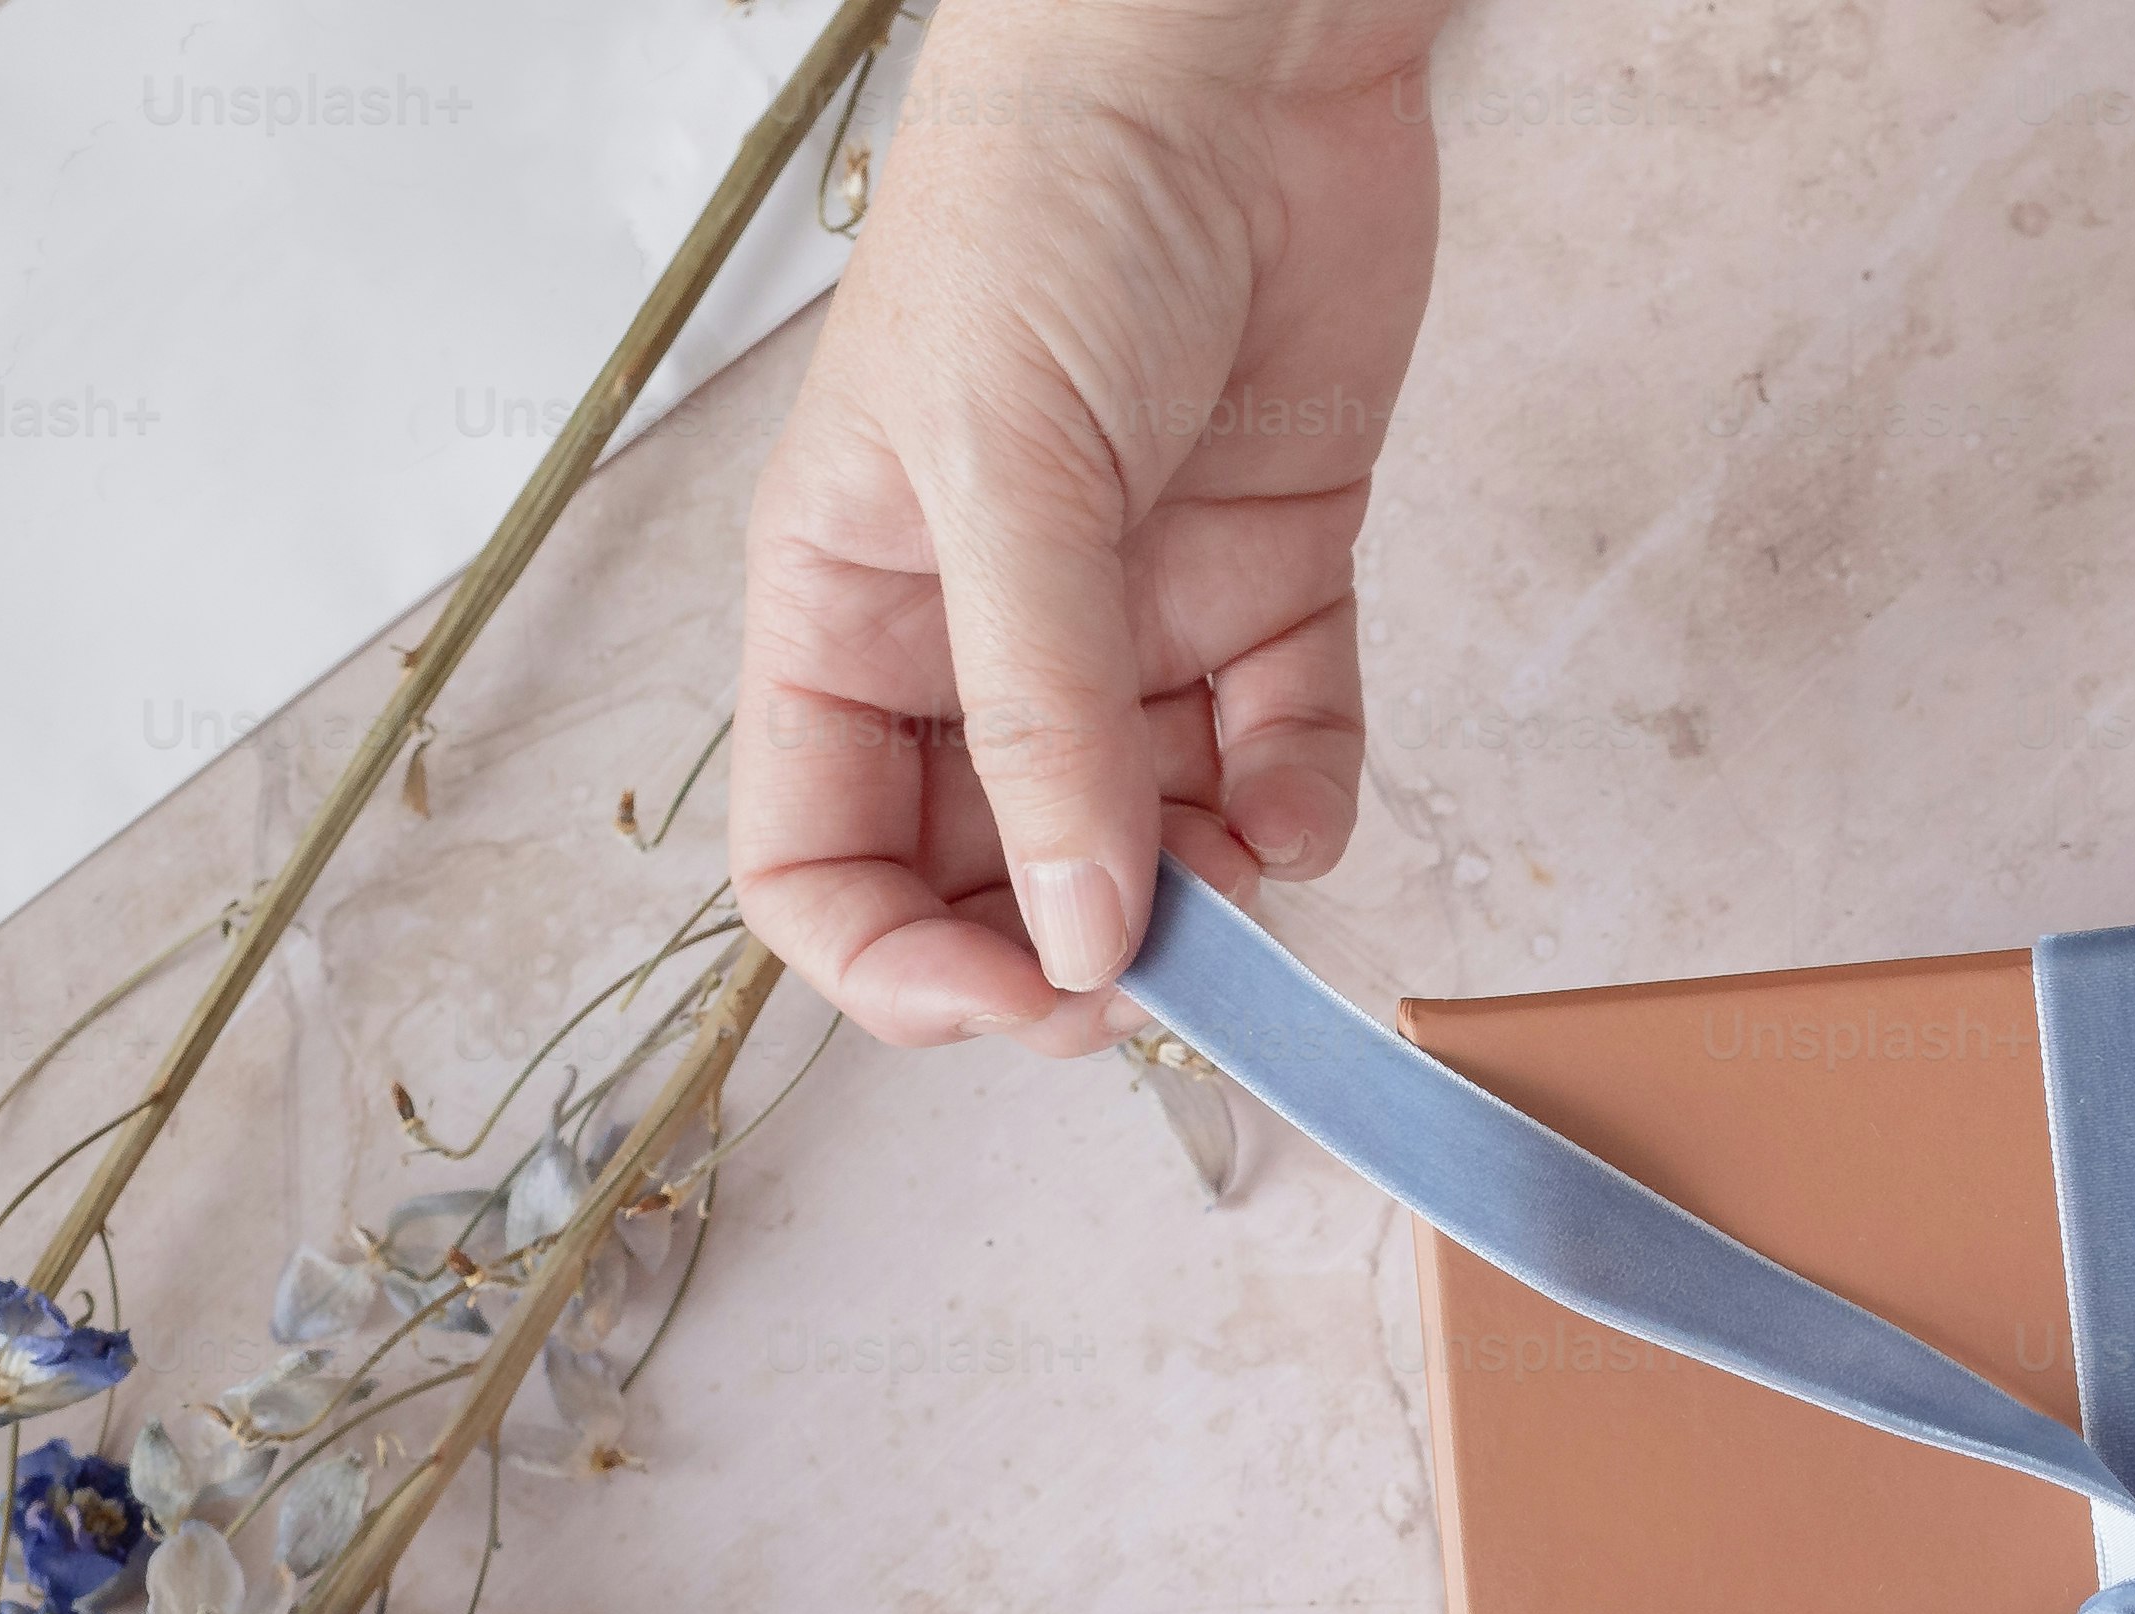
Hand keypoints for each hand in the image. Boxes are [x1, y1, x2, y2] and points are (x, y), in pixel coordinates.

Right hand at [731, 0, 1455, 1051]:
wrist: (1227, 54)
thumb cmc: (1051, 207)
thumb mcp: (1011, 472)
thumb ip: (1046, 720)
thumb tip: (1080, 937)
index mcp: (847, 610)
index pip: (824, 863)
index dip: (911, 969)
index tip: (1032, 999)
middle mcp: (979, 635)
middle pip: (999, 879)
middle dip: (1080, 951)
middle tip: (1170, 979)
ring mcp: (1130, 614)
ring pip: (1160, 838)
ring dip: (1210, 891)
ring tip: (1252, 869)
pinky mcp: (1268, 578)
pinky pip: (1283, 750)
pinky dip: (1304, 801)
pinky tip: (1310, 800)